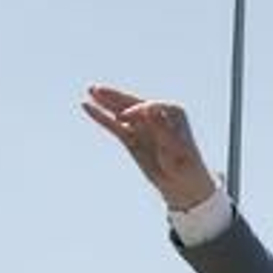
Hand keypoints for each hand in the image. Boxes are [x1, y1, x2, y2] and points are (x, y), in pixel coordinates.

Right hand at [83, 85, 218, 210]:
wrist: (181, 183)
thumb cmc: (184, 165)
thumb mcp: (174, 148)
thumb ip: (161, 128)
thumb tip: (148, 108)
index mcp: (172, 112)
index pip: (149, 106)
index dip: (135, 110)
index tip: (124, 117)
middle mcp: (156, 115)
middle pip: (132, 103)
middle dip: (114, 96)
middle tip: (97, 88)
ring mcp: (142, 126)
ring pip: (120, 111)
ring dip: (105, 101)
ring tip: (91, 90)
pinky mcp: (131, 137)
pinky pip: (113, 125)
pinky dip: (101, 117)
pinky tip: (88, 107)